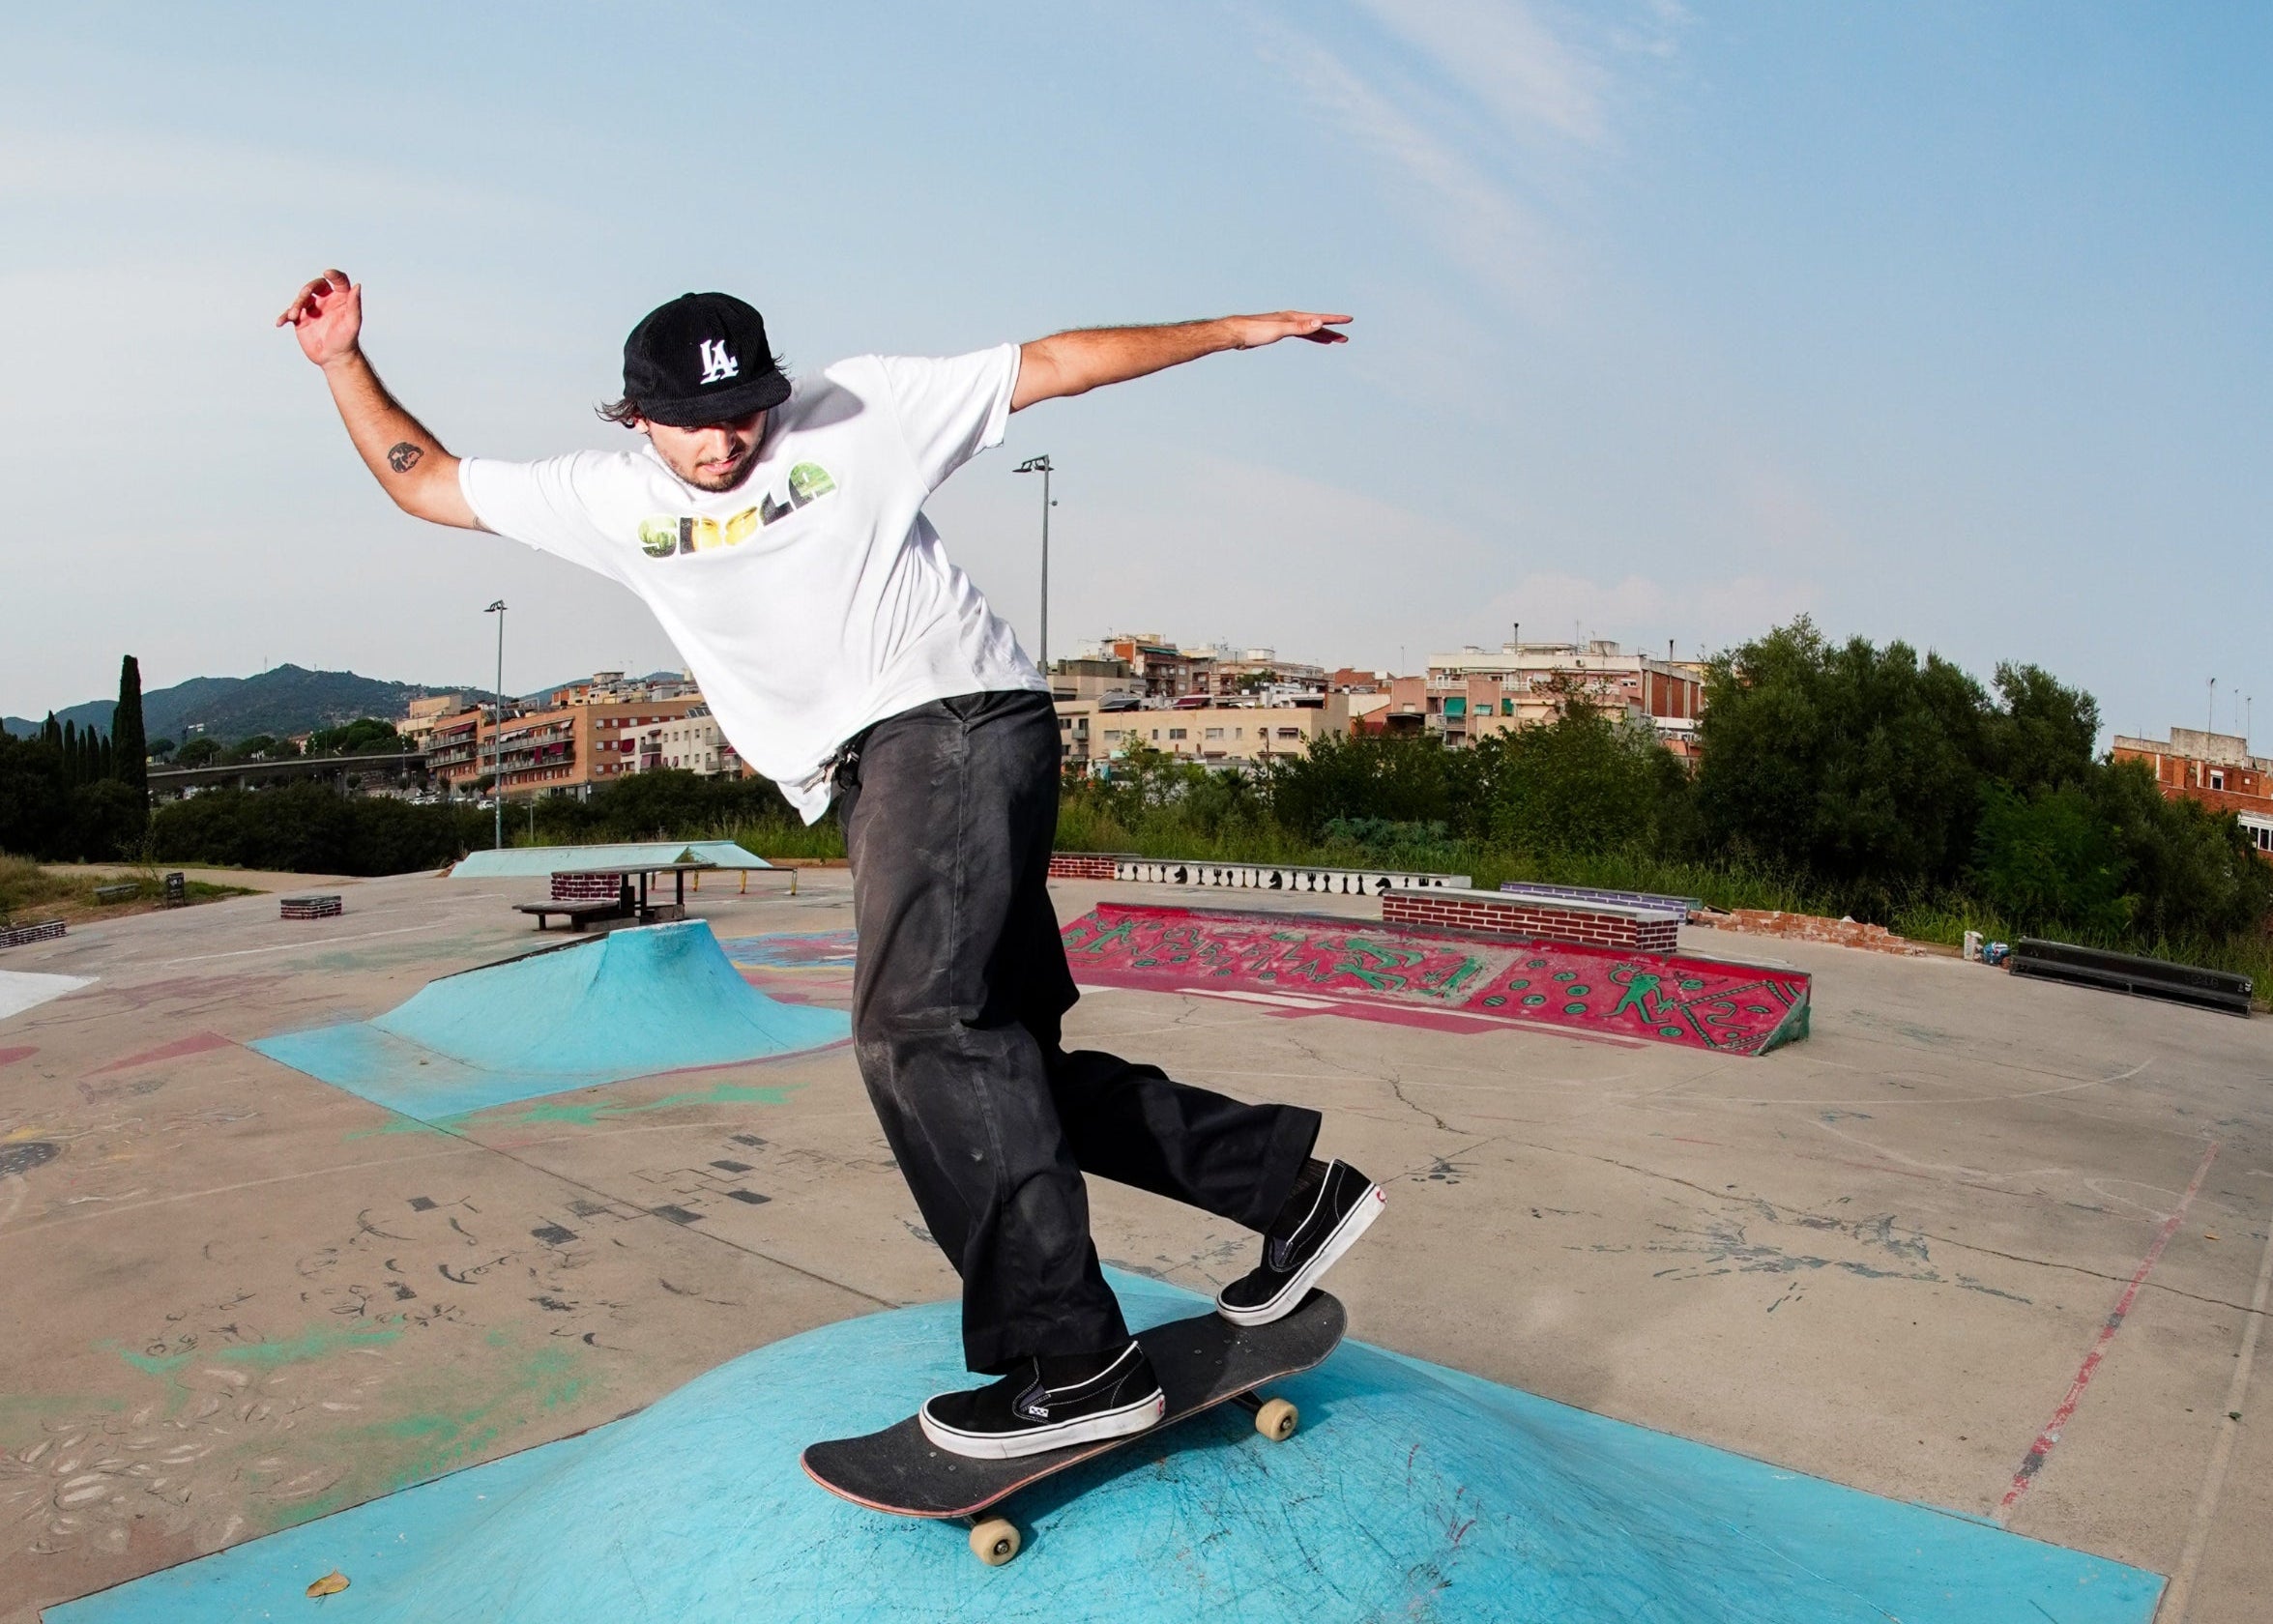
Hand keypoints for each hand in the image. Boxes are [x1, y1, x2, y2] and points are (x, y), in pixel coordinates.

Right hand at [276, 269, 362, 366]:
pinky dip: (284, 316)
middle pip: (315, 286)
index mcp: (341, 298)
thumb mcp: (353, 323)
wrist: (335, 359)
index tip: (328, 273)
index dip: (334, 275)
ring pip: (301, 299)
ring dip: (295, 304)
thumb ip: (355, 304)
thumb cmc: (347, 341)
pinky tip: (281, 322)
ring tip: (293, 316)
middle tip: (304, 296)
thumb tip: (357, 285)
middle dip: (307, 289)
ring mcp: (312, 309)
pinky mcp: (301, 319)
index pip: (338, 281)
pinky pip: (289, 313)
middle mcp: (326, 301)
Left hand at [1221, 311, 1350, 348]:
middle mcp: (1292, 319)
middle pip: (1317, 325)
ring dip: (1322, 335)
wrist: (1237, 333)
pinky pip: (1301, 335)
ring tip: (1334, 341)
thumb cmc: (1256, 330)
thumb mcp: (1281, 329)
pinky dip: (1309, 337)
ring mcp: (1286, 325)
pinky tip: (1312, 339)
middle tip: (1346, 338)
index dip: (1335, 320)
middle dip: (1332, 331)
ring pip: (1309, 331)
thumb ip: (1300, 327)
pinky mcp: (1279, 332)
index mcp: (1294, 317)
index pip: (1319, 318)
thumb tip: (1319, 322)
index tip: (1349, 319)